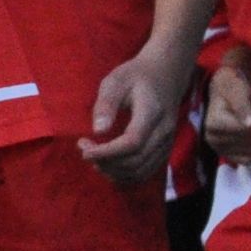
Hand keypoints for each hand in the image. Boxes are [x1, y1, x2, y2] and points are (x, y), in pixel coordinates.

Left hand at [81, 44, 190, 187]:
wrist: (166, 74)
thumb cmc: (136, 76)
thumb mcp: (115, 81)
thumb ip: (106, 104)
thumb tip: (97, 130)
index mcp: (152, 113)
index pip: (132, 143)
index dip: (106, 152)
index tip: (84, 149)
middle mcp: (164, 132)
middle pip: (136, 161)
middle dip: (105, 162)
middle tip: (84, 149)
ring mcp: (167, 142)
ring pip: (142, 171)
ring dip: (114, 172)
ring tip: (94, 158)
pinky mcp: (165, 149)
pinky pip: (147, 172)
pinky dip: (126, 176)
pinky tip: (108, 166)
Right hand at [199, 62, 250, 166]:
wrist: (225, 90)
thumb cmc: (231, 87)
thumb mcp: (237, 91)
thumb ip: (243, 107)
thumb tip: (250, 125)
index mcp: (213, 124)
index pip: (248, 130)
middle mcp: (212, 138)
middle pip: (250, 140)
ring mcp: (218, 148)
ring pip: (250, 150)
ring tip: (249, 122)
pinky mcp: (225, 154)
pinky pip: (244, 161)